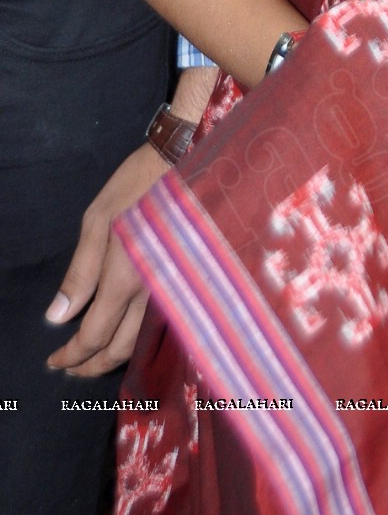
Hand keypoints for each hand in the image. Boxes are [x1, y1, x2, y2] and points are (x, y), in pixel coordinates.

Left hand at [45, 142, 168, 376]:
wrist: (191, 160)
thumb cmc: (139, 185)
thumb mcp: (98, 220)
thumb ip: (80, 272)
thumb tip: (58, 317)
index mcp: (127, 278)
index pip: (95, 335)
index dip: (72, 355)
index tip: (54, 361)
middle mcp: (154, 293)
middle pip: (121, 348)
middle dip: (92, 365)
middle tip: (70, 369)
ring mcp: (175, 289)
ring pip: (144, 340)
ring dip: (116, 355)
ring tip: (95, 357)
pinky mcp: (188, 282)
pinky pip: (160, 323)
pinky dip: (139, 338)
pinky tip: (128, 333)